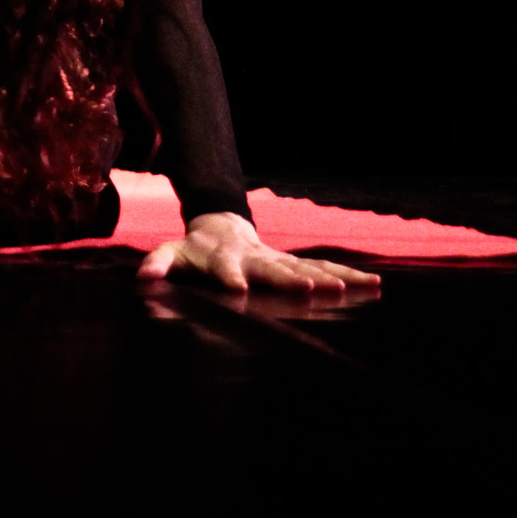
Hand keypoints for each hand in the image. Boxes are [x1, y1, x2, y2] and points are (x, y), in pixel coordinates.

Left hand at [138, 211, 380, 294]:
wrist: (219, 227)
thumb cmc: (192, 250)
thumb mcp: (169, 254)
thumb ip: (157, 265)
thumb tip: (143, 279)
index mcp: (223, 258)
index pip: (225, 270)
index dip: (230, 279)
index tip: (239, 291)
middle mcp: (255, 258)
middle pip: (275, 270)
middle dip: (294, 280)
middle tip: (313, 290)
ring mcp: (277, 259)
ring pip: (308, 268)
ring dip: (332, 278)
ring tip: (359, 287)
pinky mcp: (294, 264)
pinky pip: (324, 268)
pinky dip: (347, 275)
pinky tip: (373, 283)